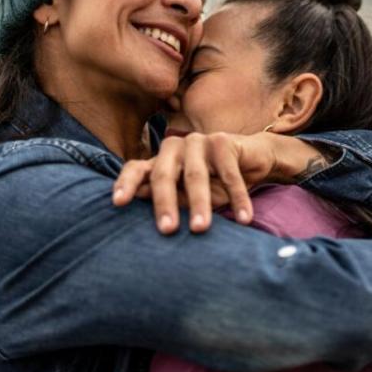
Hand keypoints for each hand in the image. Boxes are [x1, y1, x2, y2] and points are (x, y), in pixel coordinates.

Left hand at [112, 132, 329, 234]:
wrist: (252, 160)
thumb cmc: (215, 183)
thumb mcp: (189, 196)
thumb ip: (169, 200)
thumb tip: (140, 209)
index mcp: (159, 160)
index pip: (135, 169)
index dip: (125, 184)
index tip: (118, 203)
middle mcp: (174, 147)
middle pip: (164, 174)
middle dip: (164, 204)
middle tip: (167, 230)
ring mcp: (198, 141)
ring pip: (195, 175)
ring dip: (200, 204)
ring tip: (200, 229)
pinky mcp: (223, 141)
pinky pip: (229, 174)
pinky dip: (237, 197)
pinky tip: (244, 218)